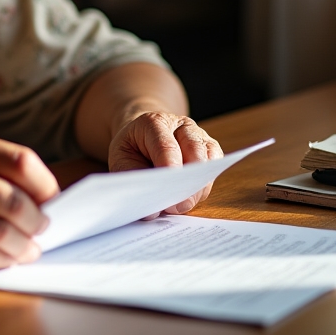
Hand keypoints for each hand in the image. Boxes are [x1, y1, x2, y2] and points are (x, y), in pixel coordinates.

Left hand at [108, 111, 223, 213]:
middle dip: (187, 181)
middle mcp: (181, 126)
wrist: (142, 137)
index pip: (165, 144)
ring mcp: (199, 136)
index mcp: (155, 122)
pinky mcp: (210, 150)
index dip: (168, 167)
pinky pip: (214, 170)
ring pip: (208, 162)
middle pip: (194, 151)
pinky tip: (189, 197)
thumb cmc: (132, 148)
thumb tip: (153, 212)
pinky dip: (203, 187)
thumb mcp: (120, 158)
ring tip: (180, 205)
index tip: (166, 190)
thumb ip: (134, 178)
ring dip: (197, 188)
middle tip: (177, 206)